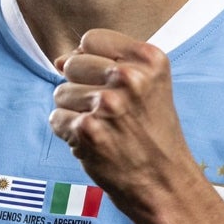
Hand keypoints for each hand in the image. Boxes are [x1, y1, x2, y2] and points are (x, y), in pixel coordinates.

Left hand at [50, 29, 194, 212]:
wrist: (165, 184)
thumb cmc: (154, 134)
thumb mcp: (150, 85)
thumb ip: (110, 63)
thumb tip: (59, 60)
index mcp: (149, 59)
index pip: (91, 39)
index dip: (90, 60)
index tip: (104, 82)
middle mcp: (129, 77)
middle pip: (72, 63)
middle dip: (80, 86)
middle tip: (107, 112)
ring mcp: (107, 103)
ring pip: (61, 92)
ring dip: (75, 112)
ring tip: (104, 129)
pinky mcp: (87, 130)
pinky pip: (57, 119)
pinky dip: (69, 134)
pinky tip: (95, 144)